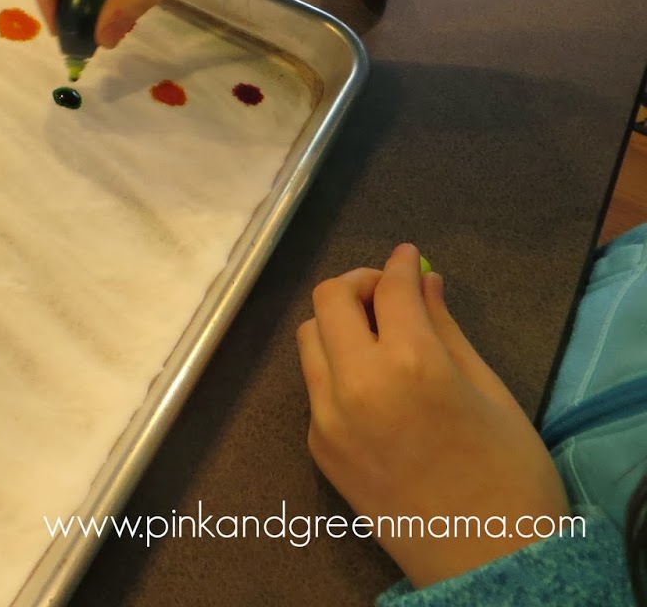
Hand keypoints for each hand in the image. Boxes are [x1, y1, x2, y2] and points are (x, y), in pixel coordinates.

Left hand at [297, 244, 570, 587]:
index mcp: (410, 363)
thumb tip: (423, 279)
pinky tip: (372, 386)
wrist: (487, 562)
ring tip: (375, 335)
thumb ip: (445, 327)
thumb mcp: (489, 390)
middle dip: (357, 284)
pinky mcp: (316, 446)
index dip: (398, 264)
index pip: (389, 288)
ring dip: (337, 324)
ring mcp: (327, 416)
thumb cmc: (509, 474)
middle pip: (327, 299)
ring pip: (309, 338)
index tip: (407, 256)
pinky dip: (336, 369)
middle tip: (386, 293)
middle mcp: (356, 383)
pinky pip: (314, 385)